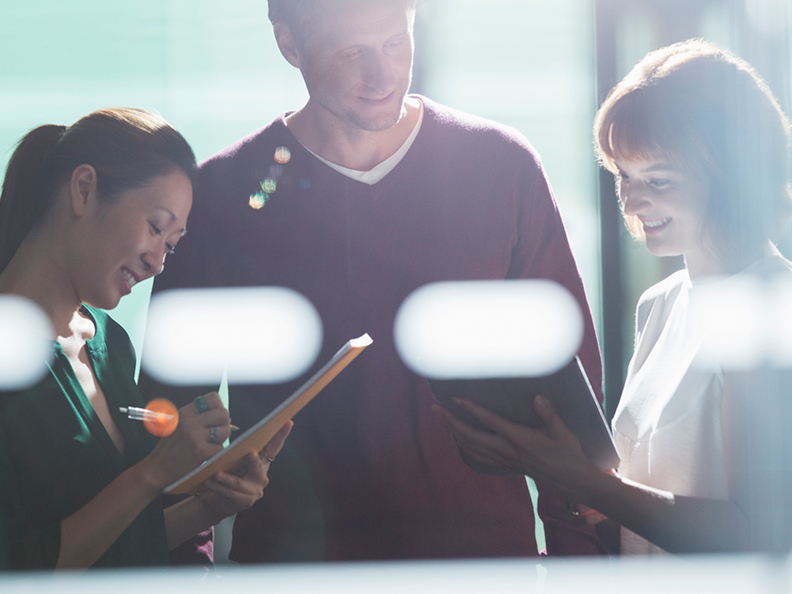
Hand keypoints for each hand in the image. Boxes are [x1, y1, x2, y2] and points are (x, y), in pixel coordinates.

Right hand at [142, 392, 231, 489]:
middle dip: (224, 424)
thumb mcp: (179, 424)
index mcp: (185, 412)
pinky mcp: (200, 451)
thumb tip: (223, 413)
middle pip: (223, 413)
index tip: (215, 417)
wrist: (156, 469)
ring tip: (209, 444)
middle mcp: (190, 421)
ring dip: (221, 439)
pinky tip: (206, 455)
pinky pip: (221, 448)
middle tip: (216, 433)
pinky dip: (216, 453)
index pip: (214, 398)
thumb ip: (197, 416)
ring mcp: (195, 436)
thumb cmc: (170, 448)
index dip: (219, 407)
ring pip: (225, 430)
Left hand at [197, 421, 292, 521]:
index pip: (274, 447)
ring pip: (239, 483)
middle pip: (258, 466)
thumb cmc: (226, 475)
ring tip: (213, 476)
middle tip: (250, 453)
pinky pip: (231, 495)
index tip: (288, 422)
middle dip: (253, 460)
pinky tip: (208, 485)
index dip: (281, 435)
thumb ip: (236, 452)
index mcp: (262, 461)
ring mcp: (256, 490)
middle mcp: (262, 475)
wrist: (216, 502)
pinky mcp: (246, 502)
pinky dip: (218, 489)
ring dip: (225, 479)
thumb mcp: (232, 461)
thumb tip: (230, 435)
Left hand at [432, 395, 596, 497]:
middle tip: (436, 408)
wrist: (570, 479)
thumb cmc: (567, 452)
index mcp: (518, 438)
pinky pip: (477, 456)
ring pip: (470, 446)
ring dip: (453, 432)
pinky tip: (457, 439)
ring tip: (441, 419)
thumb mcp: (561, 431)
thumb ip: (548, 414)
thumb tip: (538, 398)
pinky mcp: (504, 464)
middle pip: (470, 435)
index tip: (455, 399)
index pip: (488, 421)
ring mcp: (503, 458)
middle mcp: (506, 449)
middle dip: (450, 421)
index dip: (470, 409)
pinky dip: (464, 446)